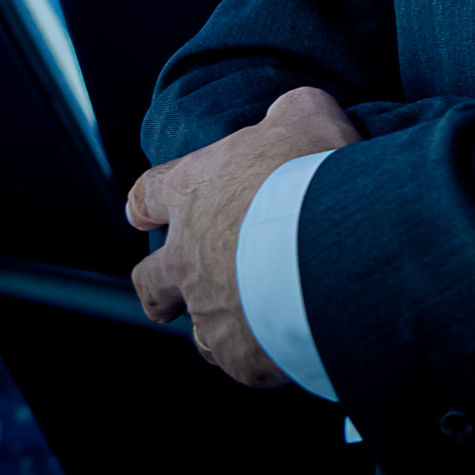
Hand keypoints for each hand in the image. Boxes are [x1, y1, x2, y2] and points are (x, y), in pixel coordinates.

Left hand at [127, 85, 362, 385]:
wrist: (332, 245)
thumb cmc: (312, 174)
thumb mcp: (306, 115)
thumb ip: (289, 113)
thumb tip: (292, 113)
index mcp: (193, 194)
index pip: (147, 196)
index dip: (146, 205)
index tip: (142, 214)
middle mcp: (186, 258)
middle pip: (150, 283)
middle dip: (159, 289)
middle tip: (177, 291)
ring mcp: (210, 311)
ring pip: (200, 331)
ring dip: (222, 324)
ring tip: (261, 319)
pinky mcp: (241, 355)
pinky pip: (244, 362)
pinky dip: (265, 353)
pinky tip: (293, 340)